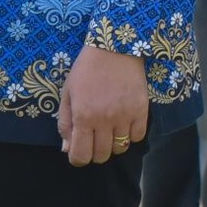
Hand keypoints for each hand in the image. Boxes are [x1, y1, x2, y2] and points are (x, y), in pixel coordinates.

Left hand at [58, 45, 149, 166]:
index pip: (80, 156)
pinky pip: (138, 136)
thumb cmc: (86, 70)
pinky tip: (125, 124)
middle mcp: (104, 120)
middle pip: (101, 156)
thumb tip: (67, 148)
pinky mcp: (142, 109)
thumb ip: (65, 123)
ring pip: (120, 148)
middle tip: (95, 139)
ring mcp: (125, 116)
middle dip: (95, 152)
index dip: (78, 158)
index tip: (79, 150)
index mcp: (83, 117)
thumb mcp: (67, 94)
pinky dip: (131, 135)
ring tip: (111, 131)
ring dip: (113, 144)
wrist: (115, 48)